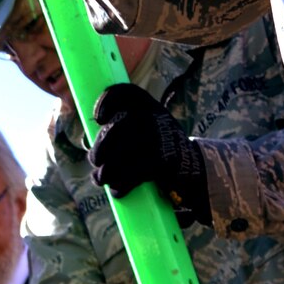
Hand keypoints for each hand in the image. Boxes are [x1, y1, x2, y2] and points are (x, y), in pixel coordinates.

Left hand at [89, 82, 210, 223]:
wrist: (196, 170)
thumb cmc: (160, 152)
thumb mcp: (145, 132)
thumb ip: (120, 132)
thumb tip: (87, 142)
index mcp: (149, 106)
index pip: (125, 92)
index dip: (108, 100)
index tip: (99, 118)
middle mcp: (155, 117)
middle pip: (118, 127)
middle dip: (101, 146)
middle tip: (94, 160)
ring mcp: (161, 139)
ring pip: (123, 152)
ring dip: (107, 169)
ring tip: (100, 178)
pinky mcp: (163, 162)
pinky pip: (135, 173)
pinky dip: (122, 184)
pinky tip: (117, 190)